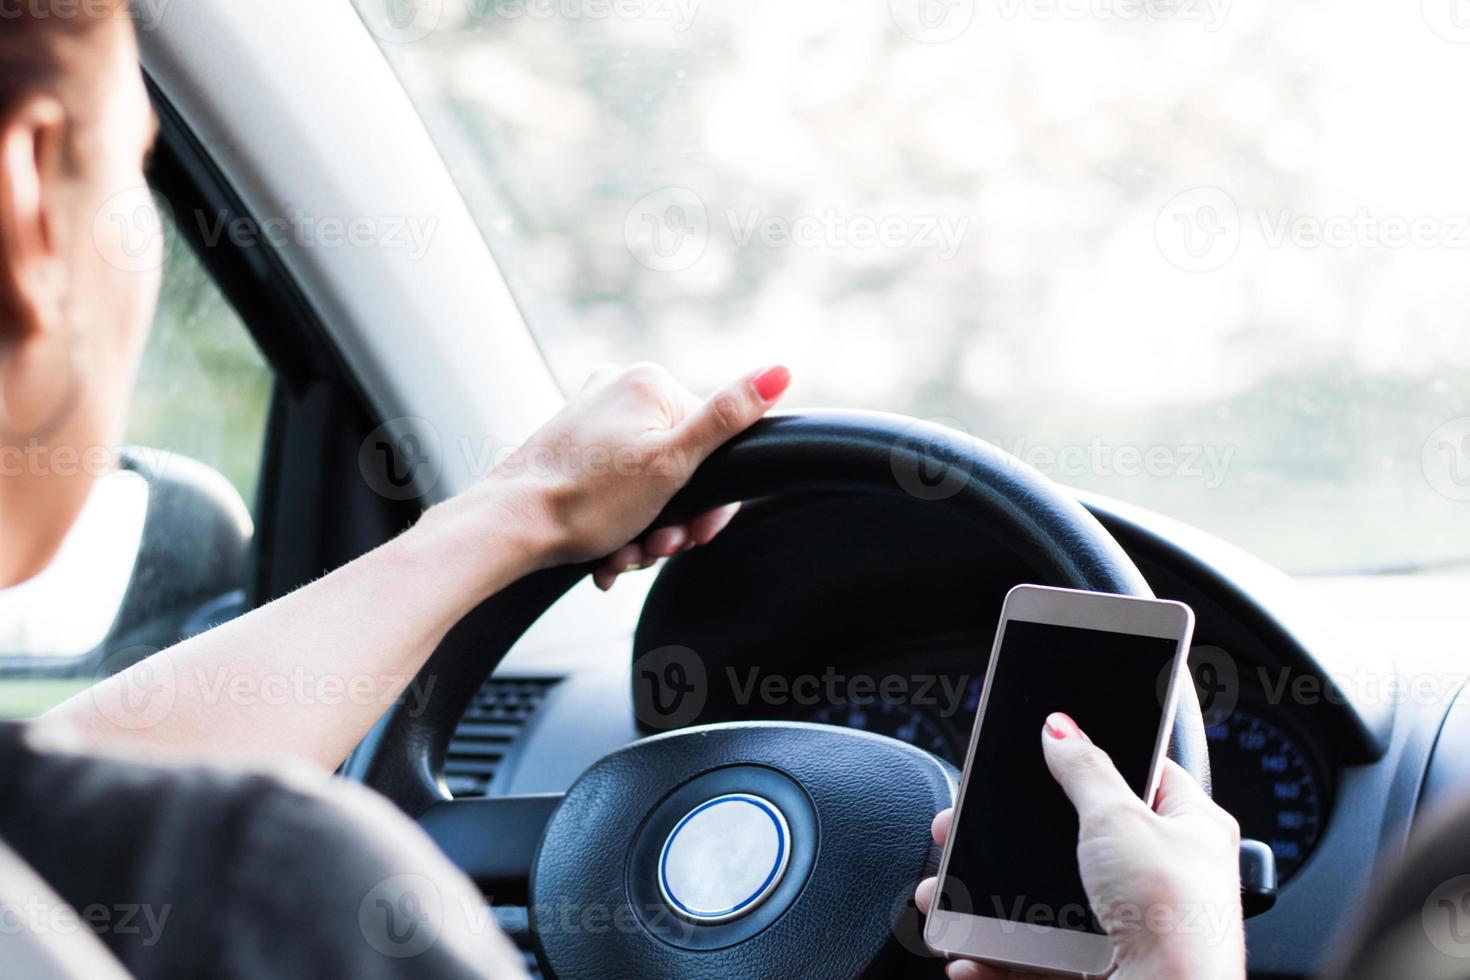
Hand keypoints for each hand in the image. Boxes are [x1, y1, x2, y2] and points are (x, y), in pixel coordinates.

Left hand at [475, 362, 790, 588]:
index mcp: (650, 382)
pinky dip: (618, 526)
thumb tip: (782, 370)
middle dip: (674, 519)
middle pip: (682, 466)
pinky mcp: (573, 448)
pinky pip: (616, 490)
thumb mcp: (672, 463)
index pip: (715, 442)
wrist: (507, 530)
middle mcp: (619, 389)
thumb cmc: (585, 500)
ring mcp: (593, 418)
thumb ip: (728, 417)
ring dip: (646, 531)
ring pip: (649, 484)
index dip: (713, 500)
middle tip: (655, 548)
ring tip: (624, 556)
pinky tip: (608, 554)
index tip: (696, 534)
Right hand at [915, 713, 1244, 979]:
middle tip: (969, 828)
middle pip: (1075, 838)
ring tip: (946, 893)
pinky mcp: (1102, 966)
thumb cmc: (1174, 918)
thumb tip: (1062, 728)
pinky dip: (998, 955)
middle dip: (1015, 838)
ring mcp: (1131, 923)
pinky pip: (1037, 954)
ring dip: (990, 900)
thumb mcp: (1119, 819)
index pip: (1142, 773)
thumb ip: (1085, 768)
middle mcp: (1165, 875)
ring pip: (1047, 900)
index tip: (1044, 753)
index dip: (1094, 759)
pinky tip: (971, 950)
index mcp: (1190, 827)